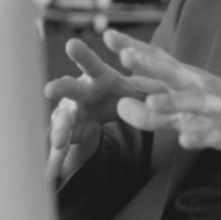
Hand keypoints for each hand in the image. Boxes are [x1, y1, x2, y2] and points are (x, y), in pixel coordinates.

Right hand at [43, 36, 167, 176]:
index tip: (72, 44)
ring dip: (58, 131)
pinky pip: (62, 150)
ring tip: (59, 143)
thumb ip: (149, 85)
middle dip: (59, 88)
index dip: (81, 54)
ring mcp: (70, 114)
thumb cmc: (117, 90)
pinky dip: (56, 162)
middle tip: (49, 89)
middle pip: (69, 89)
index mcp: (96, 77)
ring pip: (62, 122)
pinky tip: (50, 175)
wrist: (96, 107)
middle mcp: (78, 93)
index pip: (90, 63)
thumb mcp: (135, 86)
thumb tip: (171, 82)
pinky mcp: (67, 135)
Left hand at [104, 30, 220, 181]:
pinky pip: (217, 134)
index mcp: (192, 82)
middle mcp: (205, 89)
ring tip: (149, 101)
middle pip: (173, 74)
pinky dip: (202, 136)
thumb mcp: (189, 117)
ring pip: (194, 104)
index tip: (107, 34)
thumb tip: (119, 107)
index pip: (159, 61)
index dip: (134, 47)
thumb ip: (155, 113)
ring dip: (172, 102)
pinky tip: (186, 141)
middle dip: (150, 63)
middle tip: (123, 54)